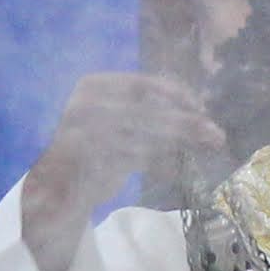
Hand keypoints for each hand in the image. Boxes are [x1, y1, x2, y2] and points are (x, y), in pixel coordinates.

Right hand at [20, 73, 229, 270]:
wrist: (53, 186)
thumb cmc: (93, 150)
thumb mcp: (120, 124)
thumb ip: (150, 115)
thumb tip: (201, 116)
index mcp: (94, 85)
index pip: (142, 84)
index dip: (175, 94)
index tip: (201, 107)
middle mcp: (86, 104)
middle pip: (147, 111)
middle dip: (185, 122)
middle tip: (216, 133)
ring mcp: (83, 132)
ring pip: (143, 136)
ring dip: (179, 142)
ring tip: (208, 146)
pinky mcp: (86, 162)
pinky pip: (132, 160)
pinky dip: (158, 164)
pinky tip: (178, 168)